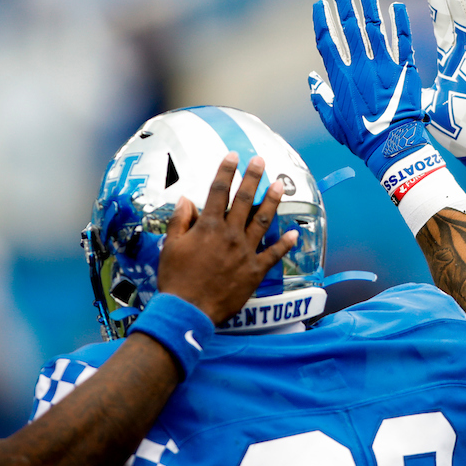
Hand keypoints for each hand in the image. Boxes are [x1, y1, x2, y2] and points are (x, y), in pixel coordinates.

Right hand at [157, 153, 296, 323]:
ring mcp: (245, 252)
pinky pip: (273, 255)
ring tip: (280, 186)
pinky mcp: (254, 271)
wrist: (188, 310)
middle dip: (252, 178)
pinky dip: (284, 244)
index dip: (226, 171)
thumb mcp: (171, 246)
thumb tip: (185, 198)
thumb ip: (180, 220)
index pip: (218, 191)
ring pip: (262, 221)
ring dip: (272, 202)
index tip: (233, 156)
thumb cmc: (176, 278)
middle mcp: (230, 235)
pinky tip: (294, 233)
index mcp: (208, 227)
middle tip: (260, 160)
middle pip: (244, 200)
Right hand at [308, 0, 428, 179]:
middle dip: (343, 3)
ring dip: (369, 5)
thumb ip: (321, 98)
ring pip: (375, 28)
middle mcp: (361, 66)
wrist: (393, 145)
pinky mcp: (404, 69)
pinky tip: (396, 6)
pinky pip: (403, 41)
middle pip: (350, 27)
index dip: (322, 21)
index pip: (328, 42)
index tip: (320, 4)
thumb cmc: (362, 137)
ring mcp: (384, 65)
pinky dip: (400, 23)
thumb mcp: (333, 123)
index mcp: (341, 78)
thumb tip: (312, 78)